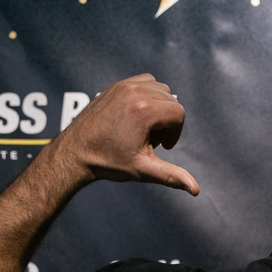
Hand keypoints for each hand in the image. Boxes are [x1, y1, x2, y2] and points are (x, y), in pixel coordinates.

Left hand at [57, 73, 198, 193]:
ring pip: (160, 89)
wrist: (75, 152)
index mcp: (144, 110)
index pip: (179, 114)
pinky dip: (147, 96)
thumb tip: (196, 190)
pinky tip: (136, 116)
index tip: (161, 147)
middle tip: (150, 140)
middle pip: (171, 101)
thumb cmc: (107, 161)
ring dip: (159, 107)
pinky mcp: (116, 85)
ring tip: (144, 128)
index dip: (175, 134)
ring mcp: (125, 85)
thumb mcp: (143, 170)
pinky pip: (144, 82)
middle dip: (167, 121)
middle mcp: (135, 92)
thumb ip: (172, 176)